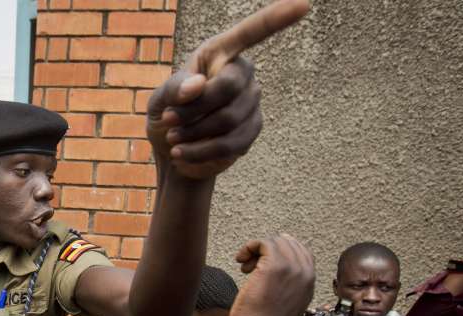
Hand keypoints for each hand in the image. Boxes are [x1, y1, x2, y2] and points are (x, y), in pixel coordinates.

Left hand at [146, 0, 309, 178]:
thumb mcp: (158, 99)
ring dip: (193, 134)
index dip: (276, 19)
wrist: (172, 151)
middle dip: (193, 109)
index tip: (303, 4)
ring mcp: (252, 100)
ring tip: (173, 140)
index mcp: (220, 52)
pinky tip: (184, 153)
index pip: (250, 32)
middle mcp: (242, 72)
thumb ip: (174, 89)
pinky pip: (232, 142)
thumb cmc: (166, 115)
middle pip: (227, 86)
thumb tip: (197, 85)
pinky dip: (202, 151)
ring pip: (228, 119)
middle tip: (168, 122)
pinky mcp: (252, 128)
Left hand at [229, 235, 315, 315]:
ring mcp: (292, 268)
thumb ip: (291, 287)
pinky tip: (240, 260)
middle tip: (251, 266)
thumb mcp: (288, 305)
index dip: (279, 252)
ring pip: (275, 241)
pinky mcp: (275, 265)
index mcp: (310, 282)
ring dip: (256, 250)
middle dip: (267, 250)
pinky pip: (263, 243)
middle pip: (288, 243)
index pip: (301, 252)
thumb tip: (282, 270)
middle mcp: (305, 273)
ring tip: (245, 266)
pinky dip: (249, 247)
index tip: (262, 263)